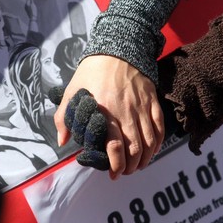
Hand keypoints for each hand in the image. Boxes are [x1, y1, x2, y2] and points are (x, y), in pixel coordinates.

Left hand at [54, 55, 164, 178]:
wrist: (117, 48)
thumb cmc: (92, 71)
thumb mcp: (72, 91)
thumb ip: (64, 117)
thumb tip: (63, 141)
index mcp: (105, 112)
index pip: (115, 145)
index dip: (115, 164)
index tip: (113, 173)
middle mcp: (126, 112)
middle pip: (135, 148)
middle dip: (130, 166)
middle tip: (124, 172)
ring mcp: (142, 107)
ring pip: (149, 141)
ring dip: (145, 159)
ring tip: (137, 166)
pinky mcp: (152, 101)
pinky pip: (159, 127)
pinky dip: (158, 143)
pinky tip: (152, 151)